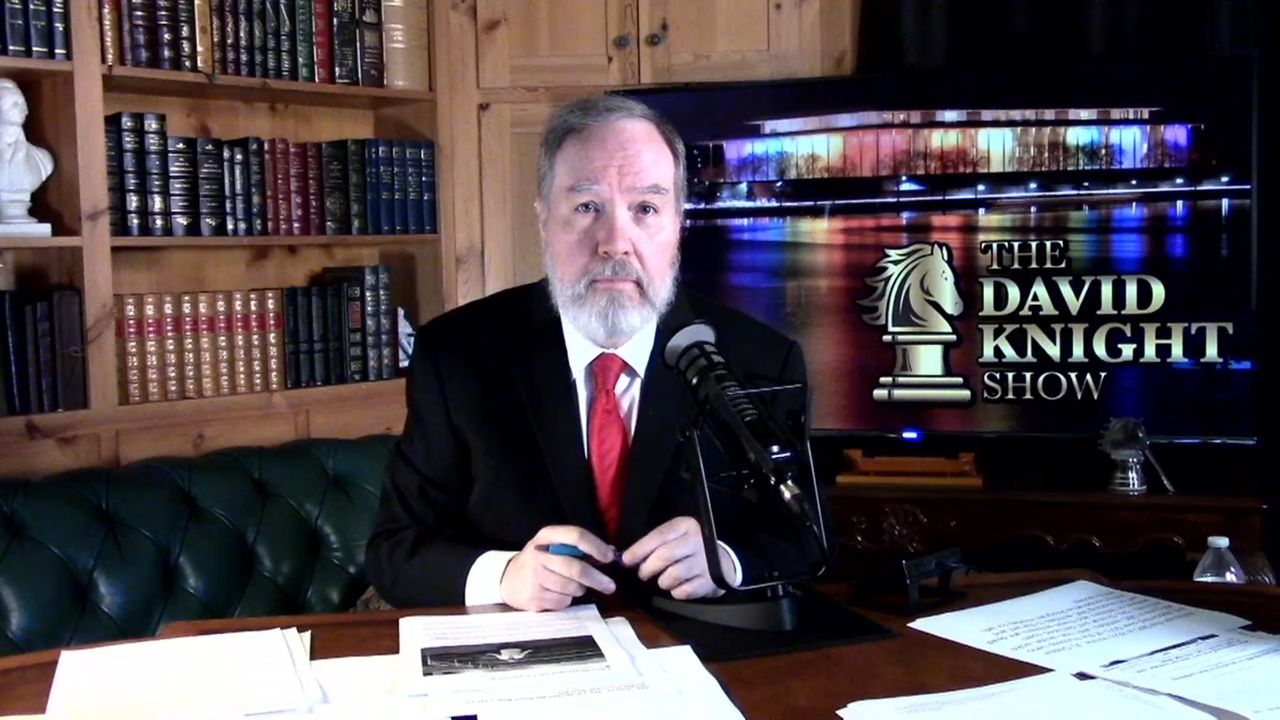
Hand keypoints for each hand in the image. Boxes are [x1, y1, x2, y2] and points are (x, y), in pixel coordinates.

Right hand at [500, 525, 616, 610]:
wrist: (508, 579)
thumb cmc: (540, 561)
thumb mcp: (554, 546)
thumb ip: (579, 548)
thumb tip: (611, 553)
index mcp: (547, 535)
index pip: (575, 536)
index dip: (596, 546)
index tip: (609, 558)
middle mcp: (539, 554)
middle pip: (576, 568)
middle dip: (597, 579)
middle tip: (610, 586)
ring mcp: (534, 576)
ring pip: (572, 587)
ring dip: (579, 589)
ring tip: (572, 586)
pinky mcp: (533, 596)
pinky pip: (563, 601)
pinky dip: (567, 600)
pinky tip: (557, 593)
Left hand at [622, 516, 725, 599]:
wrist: (723, 561)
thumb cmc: (689, 548)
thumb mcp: (674, 537)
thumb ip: (652, 544)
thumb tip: (626, 558)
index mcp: (686, 526)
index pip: (659, 535)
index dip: (639, 549)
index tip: (625, 560)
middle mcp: (697, 541)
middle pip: (664, 556)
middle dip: (647, 568)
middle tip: (643, 574)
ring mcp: (706, 562)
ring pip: (672, 575)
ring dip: (662, 581)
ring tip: (663, 579)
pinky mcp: (710, 581)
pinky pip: (683, 591)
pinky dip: (675, 592)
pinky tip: (678, 586)